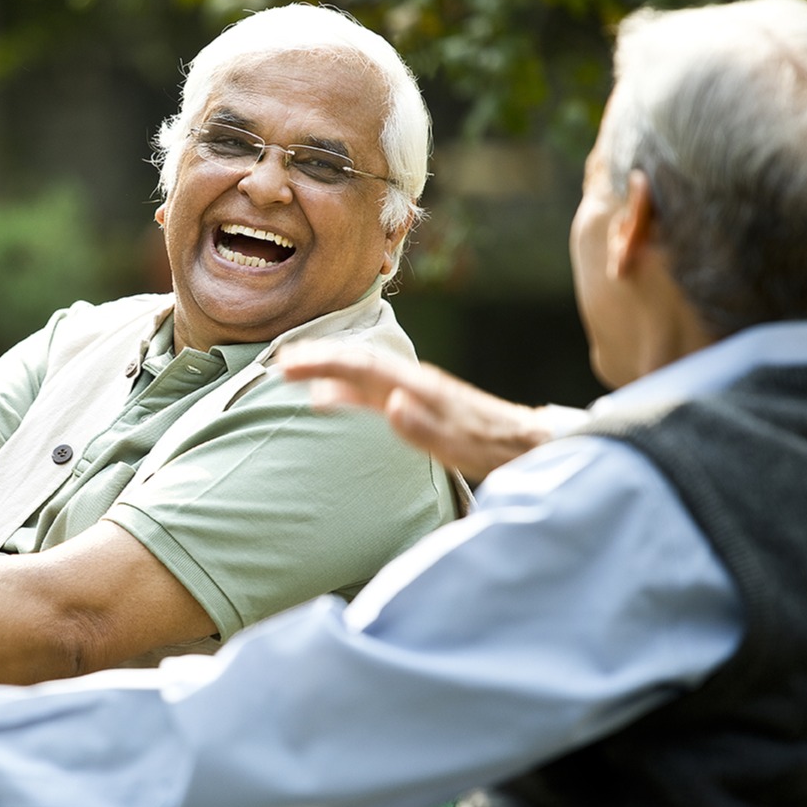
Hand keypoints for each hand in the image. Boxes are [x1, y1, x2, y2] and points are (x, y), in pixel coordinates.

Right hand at [279, 341, 563, 483]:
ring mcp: (415, 392)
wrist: (527, 442)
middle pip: (358, 363)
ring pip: (362, 373)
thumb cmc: (495, 447)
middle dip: (317, 359)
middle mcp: (414, 382)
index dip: (323, 363)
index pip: (362, 367)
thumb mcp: (462, 444)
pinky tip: (329, 398)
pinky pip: (371, 390)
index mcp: (419, 387)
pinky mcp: (418, 405)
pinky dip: (343, 388)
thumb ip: (426, 427)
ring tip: (292, 372)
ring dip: (327, 370)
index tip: (288, 365)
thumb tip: (391, 403)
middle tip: (278, 362)